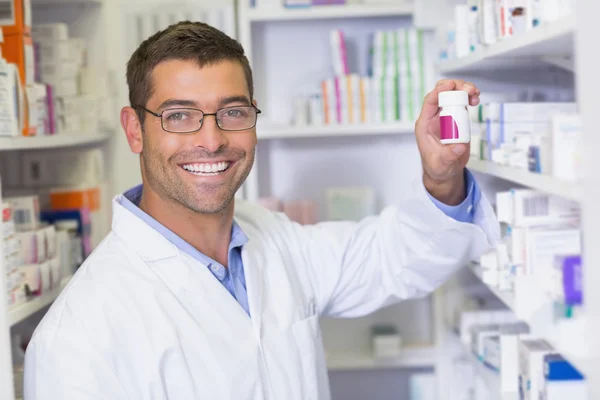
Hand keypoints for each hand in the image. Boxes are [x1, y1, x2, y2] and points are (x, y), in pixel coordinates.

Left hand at [415, 79, 479, 204]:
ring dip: (464, 90)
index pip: (429, 102)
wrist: (445, 171)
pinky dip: (469, 98)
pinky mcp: (456, 119)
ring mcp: (445, 117)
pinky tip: (475, 99)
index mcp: (424, 125)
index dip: (439, 91)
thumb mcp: (441, 164)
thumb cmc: (437, 167)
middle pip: (442, 94)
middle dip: (455, 87)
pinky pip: (461, 103)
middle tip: (469, 91)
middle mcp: (434, 117)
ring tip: (475, 95)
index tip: (451, 85)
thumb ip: (448, 156)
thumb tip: (459, 147)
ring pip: (452, 95)